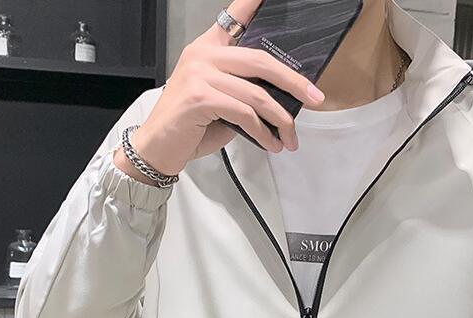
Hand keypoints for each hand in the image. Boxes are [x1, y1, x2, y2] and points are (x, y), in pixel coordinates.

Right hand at [126, 0, 326, 176]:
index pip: (233, 18)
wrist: (157, 148)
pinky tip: (270, 144)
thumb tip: (278, 101)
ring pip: (256, 94)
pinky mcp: (199, 97)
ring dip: (280, 120)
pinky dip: (262, 132)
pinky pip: (244, 113)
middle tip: (314, 98)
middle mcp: (203, 55)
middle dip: (293, 82)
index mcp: (207, 50)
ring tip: (289, 137)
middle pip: (260, 61)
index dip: (251, 4)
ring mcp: (199, 74)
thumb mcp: (219, 102)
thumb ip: (242, 92)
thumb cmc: (189, 127)